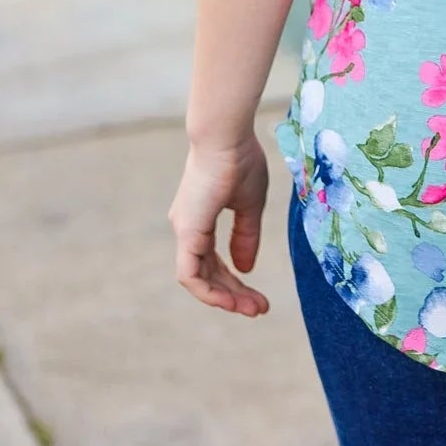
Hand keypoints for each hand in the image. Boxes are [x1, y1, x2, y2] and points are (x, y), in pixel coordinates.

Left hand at [169, 137, 269, 316]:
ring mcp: (185, 230)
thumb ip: (247, 236)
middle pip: (208, 274)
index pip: (215, 261)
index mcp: (201, 218)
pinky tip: (230, 300)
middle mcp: (188, 227)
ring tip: (252, 309)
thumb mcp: (250, 204)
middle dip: (233, 294)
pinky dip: (208, 291)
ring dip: (224, 297)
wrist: (227, 136)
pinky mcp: (187, 231)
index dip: (237, 280)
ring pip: (198, 278)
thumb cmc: (240, 160)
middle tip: (260, 309)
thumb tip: (246, 268)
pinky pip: (190, 274)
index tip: (260, 295)